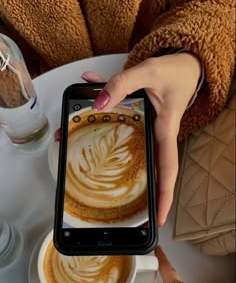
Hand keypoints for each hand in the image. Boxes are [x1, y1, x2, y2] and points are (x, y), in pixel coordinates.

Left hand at [82, 53, 200, 224]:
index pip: (167, 169)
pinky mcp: (142, 126)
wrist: (185, 64)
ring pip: (135, 157)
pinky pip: (126, 136)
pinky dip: (106, 134)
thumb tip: (97, 103)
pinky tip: (87, 125)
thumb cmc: (175, 70)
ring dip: (118, 170)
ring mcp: (150, 134)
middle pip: (152, 172)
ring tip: (96, 182)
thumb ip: (122, 85)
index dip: (164, 196)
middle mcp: (158, 137)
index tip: (159, 218)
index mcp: (166, 131)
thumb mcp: (149, 72)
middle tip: (132, 217)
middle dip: (144, 196)